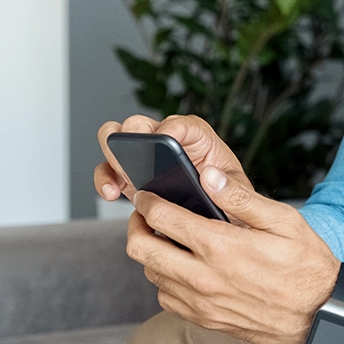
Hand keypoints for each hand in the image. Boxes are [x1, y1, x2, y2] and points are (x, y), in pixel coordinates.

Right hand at [94, 114, 251, 203]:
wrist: (215, 220)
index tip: (166, 140)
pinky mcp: (129, 176)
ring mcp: (144, 157)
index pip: (180, 123)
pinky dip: (105, 180)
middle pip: (140, 123)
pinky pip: (108, 172)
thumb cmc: (228, 200)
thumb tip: (210, 176)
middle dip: (135, 136)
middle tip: (137, 158)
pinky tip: (111, 193)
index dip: (170, 128)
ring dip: (112, 156)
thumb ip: (231, 185)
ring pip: (115, 140)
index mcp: (195, 136)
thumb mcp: (238, 192)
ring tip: (118, 180)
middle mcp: (164, 139)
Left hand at [125, 161, 340, 343]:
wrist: (322, 315)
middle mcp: (204, 277)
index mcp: (220, 246)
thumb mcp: (283, 220)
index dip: (147, 201)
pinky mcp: (206, 321)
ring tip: (166, 239)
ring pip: (151, 275)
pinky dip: (165, 280)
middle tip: (146, 215)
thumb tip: (208, 176)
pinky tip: (182, 268)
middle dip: (136, 226)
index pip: (161, 217)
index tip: (146, 194)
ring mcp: (202, 304)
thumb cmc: (307, 264)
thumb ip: (241, 198)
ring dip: (152, 254)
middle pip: (142, 249)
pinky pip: (167, 299)